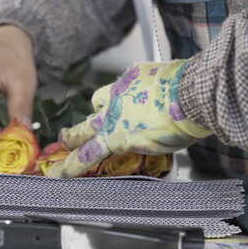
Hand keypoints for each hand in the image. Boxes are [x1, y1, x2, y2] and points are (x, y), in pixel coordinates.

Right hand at [46, 60, 211, 177]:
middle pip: (81, 128)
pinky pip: (122, 83)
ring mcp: (118, 92)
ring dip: (100, 109)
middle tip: (65, 140)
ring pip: (97, 101)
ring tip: (109, 110)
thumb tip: (129, 143)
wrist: (193, 94)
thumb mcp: (156, 149)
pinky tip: (142, 90)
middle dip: (70, 137)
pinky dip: (128, 89)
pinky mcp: (130, 74)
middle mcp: (111, 114)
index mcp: (117, 137)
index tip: (55, 174)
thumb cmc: (180, 127)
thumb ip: (135, 145)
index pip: (86, 156)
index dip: (68, 166)